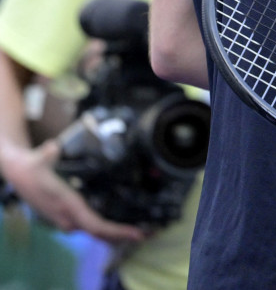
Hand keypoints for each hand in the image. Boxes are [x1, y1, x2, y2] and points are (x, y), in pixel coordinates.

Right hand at [0, 140, 146, 243]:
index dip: (116, 231)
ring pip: (95, 230)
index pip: (94, 224)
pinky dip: (106, 227)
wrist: (18, 174)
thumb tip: (52, 147)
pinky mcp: (68, 217)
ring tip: (141, 229)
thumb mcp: (39, 159)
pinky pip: (90, 225)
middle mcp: (69, 217)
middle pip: (100, 232)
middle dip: (122, 235)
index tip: (136, 233)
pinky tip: (121, 223)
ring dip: (115, 232)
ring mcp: (67, 219)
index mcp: (68, 205)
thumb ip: (48, 153)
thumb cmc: (32, 167)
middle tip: (149, 233)